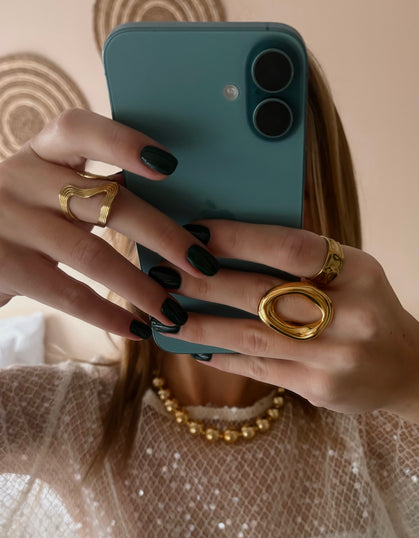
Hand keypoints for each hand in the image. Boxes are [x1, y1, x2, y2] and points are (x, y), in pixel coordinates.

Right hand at [0, 109, 218, 338]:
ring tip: (174, 311)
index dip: (122, 142)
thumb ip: (95, 186)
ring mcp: (10, 223)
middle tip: (202, 262)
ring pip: (91, 254)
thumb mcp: (50, 189)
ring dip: (140, 287)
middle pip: (106, 201)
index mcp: (42, 152)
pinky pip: (66, 293)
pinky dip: (107, 315)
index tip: (168, 164)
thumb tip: (171, 196)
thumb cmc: (24, 216)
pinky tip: (137, 330)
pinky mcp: (5, 266)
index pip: (78, 129)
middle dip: (162, 234)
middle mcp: (23, 179)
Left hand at [169, 219, 418, 415]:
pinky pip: (260, 369)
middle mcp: (350, 314)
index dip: (240, 239)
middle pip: (263, 295)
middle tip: (163, 274)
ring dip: (202, 326)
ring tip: (164, 316)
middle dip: (205, 283)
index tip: (197, 232)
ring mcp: (335, 357)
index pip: (292, 248)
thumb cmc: (370, 309)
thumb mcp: (354, 273)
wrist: (408, 368)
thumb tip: (229, 244)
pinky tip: (195, 347)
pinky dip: (224, 356)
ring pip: (253, 337)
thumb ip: (306, 261)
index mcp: (358, 272)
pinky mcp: (319, 388)